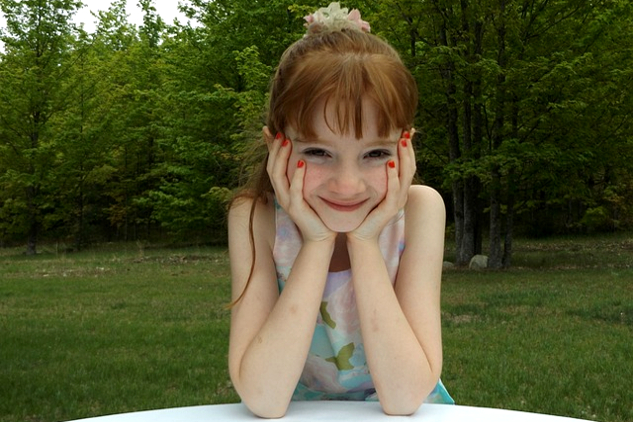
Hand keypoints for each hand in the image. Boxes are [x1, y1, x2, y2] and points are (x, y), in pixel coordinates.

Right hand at [264, 127, 334, 242]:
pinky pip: (294, 189)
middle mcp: (281, 194)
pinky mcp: (296, 208)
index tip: (268, 130)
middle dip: (275, 149)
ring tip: (287, 142)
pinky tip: (301, 163)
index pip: (272, 164)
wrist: (320, 235)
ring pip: (278, 176)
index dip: (269, 147)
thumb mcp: (307, 190)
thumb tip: (306, 156)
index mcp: (283, 188)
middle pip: (272, 167)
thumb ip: (304, 176)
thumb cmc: (316, 212)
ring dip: (282, 158)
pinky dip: (297, 175)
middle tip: (280, 133)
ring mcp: (287, 201)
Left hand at [348, 129, 416, 241]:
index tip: (406, 131)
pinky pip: (394, 189)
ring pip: (405, 175)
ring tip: (402, 142)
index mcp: (399, 189)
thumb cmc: (363, 212)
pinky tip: (389, 163)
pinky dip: (393, 175)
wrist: (360, 235)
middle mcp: (402, 194)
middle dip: (409, 148)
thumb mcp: (371, 190)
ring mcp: (398, 201)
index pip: (407, 164)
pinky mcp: (390, 208)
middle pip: (410, 167)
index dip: (408, 148)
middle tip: (407, 131)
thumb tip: (370, 158)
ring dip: (404, 157)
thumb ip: (374, 176)